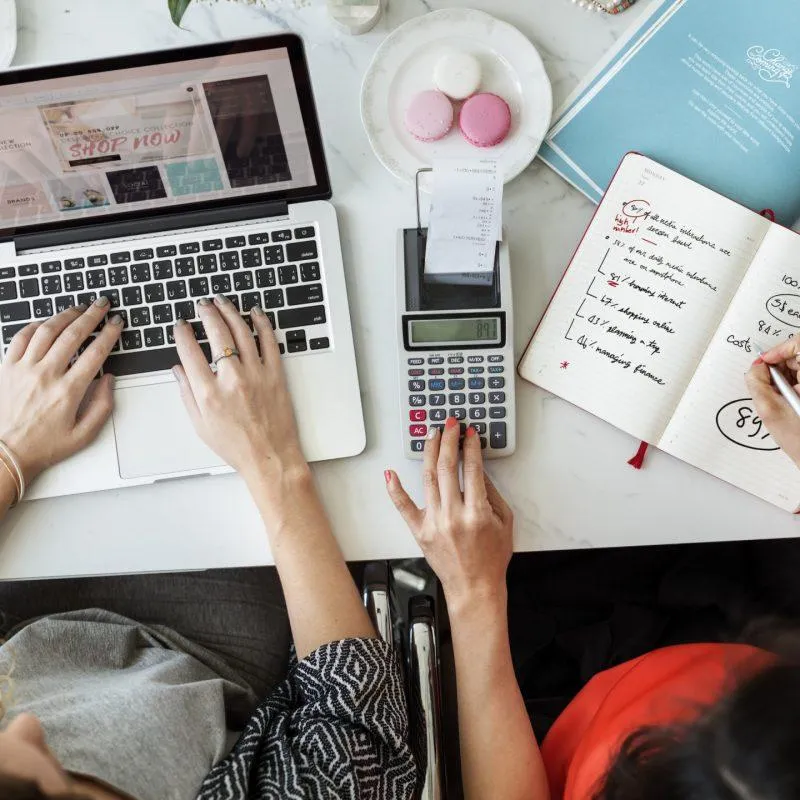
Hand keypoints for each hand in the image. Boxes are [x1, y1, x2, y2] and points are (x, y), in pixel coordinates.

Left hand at [0, 299, 121, 482]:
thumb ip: (103, 406)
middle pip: (73, 334)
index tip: (116, 323)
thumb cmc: (43, 445)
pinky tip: (46, 323)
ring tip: (78, 308)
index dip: (109, 334)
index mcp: (68, 391)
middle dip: (91, 315)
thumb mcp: (84, 435)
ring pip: (47, 330)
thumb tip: (109, 380)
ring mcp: (24, 368)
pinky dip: (35, 326)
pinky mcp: (7, 368)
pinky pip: (21, 337)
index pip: (95, 353)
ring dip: (65, 315)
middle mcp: (46, 375)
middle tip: (102, 305)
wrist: (5, 452)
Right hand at [172, 296, 305, 483]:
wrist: (270, 457)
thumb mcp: (200, 425)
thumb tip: (178, 370)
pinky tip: (255, 313)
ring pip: (242, 331)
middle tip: (202, 305)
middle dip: (207, 313)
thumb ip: (187, 394)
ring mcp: (257, 374)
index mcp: (209, 393)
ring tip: (222, 302)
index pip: (190, 351)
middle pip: (217, 333)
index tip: (181, 325)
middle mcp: (232, 379)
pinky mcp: (276, 375)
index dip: (183, 333)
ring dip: (230, 312)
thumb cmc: (236, 446)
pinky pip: (270, 341)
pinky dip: (262, 324)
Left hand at [385, 418, 513, 605]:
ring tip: (431, 436)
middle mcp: (453, 515)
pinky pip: (403, 506)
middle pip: (447, 467)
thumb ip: (492, 494)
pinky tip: (390, 473)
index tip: (469, 434)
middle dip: (448, 441)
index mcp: (477, 512)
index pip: (472, 468)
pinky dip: (395, 489)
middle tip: (449, 425)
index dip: (470, 446)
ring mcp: (434, 522)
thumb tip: (478, 469)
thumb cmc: (491, 559)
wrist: (474, 588)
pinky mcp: (419, 530)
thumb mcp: (504, 522)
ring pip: (427, 478)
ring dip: (429, 452)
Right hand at [747, 338, 799, 466]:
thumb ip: (756, 382)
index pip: (798, 344)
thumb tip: (755, 368)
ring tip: (783, 398)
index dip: (778, 349)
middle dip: (781, 366)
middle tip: (771, 385)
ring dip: (788, 377)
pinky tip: (791, 400)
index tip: (765, 361)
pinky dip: (795, 385)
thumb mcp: (769, 410)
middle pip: (799, 355)